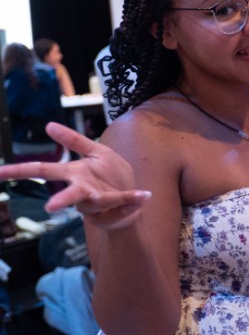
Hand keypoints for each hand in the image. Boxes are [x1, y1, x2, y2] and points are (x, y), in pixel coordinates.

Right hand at [0, 123, 148, 225]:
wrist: (133, 197)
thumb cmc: (109, 174)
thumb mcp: (96, 151)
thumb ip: (74, 140)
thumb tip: (49, 125)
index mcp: (73, 174)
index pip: (42, 170)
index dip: (18, 172)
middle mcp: (82, 191)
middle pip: (67, 196)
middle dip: (60, 201)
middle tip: (50, 207)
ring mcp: (99, 203)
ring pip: (95, 203)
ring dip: (99, 201)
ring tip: (99, 199)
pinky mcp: (115, 209)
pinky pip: (124, 204)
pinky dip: (132, 200)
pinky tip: (144, 195)